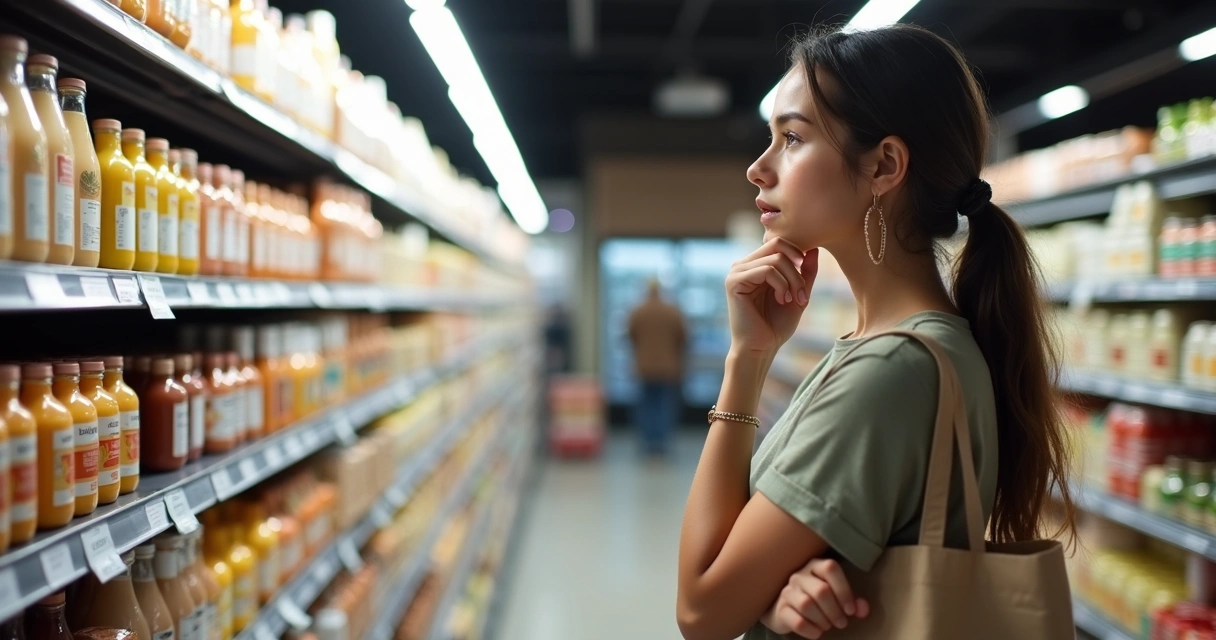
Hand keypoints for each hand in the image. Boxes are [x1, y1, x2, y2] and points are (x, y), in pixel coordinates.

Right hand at [725, 238, 817, 356]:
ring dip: (792, 280)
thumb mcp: (798, 293)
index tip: (805, 283)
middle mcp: (743, 264)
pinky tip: (782, 300)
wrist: (761, 348)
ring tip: (792, 300)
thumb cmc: (776, 325)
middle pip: (777, 246)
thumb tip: (815, 249)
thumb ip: (806, 272)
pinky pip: (766, 270)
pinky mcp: (734, 281)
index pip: (778, 242)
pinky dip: (781, 285)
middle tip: (802, 293)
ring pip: (775, 259)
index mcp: (755, 265)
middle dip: (796, 268)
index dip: (798, 255)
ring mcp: (736, 272)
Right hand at [760, 559, 869, 638]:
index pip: (830, 568)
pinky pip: (797, 621)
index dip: (843, 590)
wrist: (788, 609)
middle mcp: (799, 575)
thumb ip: (852, 602)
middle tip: (842, 623)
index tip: (850, 610)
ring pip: (807, 605)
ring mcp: (787, 591)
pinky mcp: (780, 609)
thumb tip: (863, 609)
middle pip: (821, 590)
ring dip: (823, 620)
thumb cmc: (818, 601)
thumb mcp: (836, 597)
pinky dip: (811, 630)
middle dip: (835, 611)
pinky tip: (817, 633)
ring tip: (828, 626)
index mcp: (816, 566)